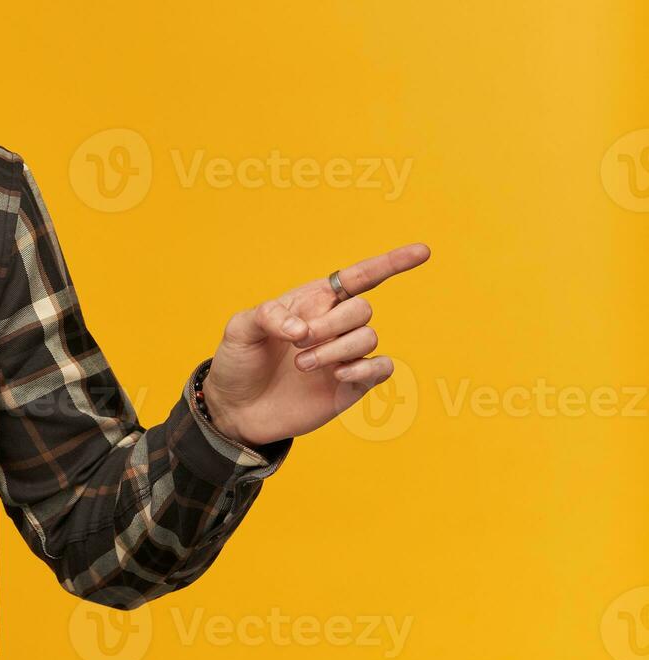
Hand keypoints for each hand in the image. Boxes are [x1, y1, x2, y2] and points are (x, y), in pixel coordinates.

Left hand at [201, 242, 430, 447]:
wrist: (237, 408)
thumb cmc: (238, 361)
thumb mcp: (239, 329)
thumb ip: (267, 316)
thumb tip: (301, 328)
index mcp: (313, 301)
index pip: (360, 277)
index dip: (392, 263)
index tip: (423, 252)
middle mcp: (334, 325)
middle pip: (362, 310)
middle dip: (333, 324)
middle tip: (299, 342)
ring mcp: (344, 355)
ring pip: (369, 337)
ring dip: (337, 349)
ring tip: (302, 365)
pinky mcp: (351, 385)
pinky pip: (381, 369)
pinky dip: (364, 369)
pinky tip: (337, 375)